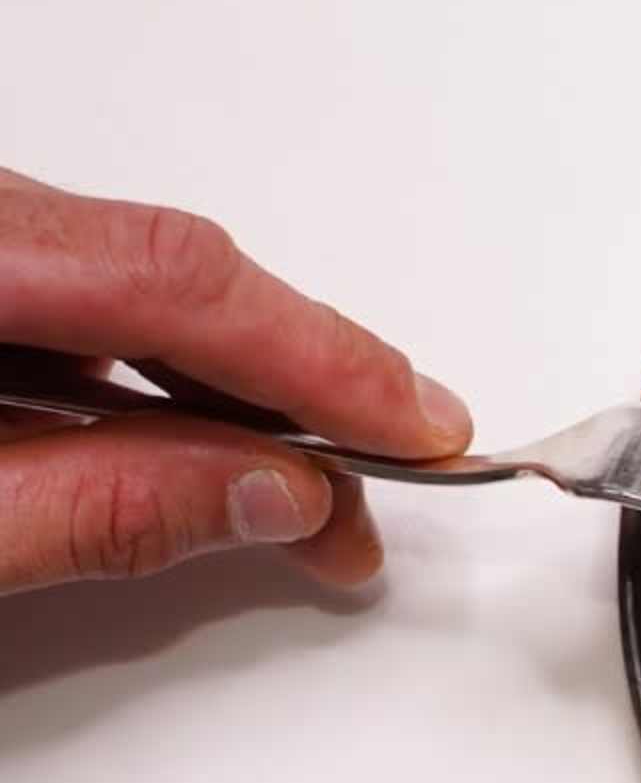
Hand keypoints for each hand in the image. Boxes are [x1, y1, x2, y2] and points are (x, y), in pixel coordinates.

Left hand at [0, 171, 467, 592]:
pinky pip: (80, 302)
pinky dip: (153, 384)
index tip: (419, 432)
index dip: (320, 357)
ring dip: (231, 401)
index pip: (174, 280)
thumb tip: (271, 493)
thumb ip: (97, 509)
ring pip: (132, 288)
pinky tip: (193, 457)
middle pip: (167, 273)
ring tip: (296, 507)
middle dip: (292, 394)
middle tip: (370, 503)